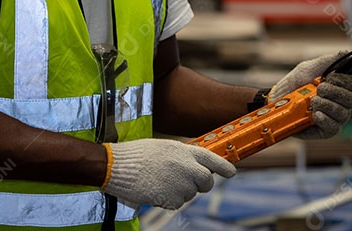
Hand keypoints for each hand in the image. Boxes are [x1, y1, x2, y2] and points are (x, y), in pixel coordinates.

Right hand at [103, 138, 235, 208]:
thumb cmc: (138, 155)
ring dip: (178, 191)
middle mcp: (187, 167)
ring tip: (159, 181)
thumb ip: (182, 156)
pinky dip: (167, 200)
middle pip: (206, 181)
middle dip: (200, 185)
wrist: (119, 166)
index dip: (224, 166)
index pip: (212, 159)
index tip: (232, 172)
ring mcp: (181, 184)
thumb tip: (194, 167)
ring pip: (190, 194)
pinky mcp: (172, 198)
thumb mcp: (164, 148)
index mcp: (185, 151)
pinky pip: (176, 203)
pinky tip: (155, 189)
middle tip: (185, 183)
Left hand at [270, 53, 351, 139]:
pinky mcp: (326, 131)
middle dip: (335, 92)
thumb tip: (344, 53)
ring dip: (326, 104)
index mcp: (341, 88)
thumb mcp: (309, 68)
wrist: (277, 99)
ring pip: (343, 113)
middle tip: (319, 89)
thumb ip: (328, 61)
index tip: (330, 77)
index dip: (346, 81)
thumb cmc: (295, 84)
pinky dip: (324, 118)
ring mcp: (335, 118)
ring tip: (312, 101)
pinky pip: (333, 127)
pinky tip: (315, 113)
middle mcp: (342, 104)